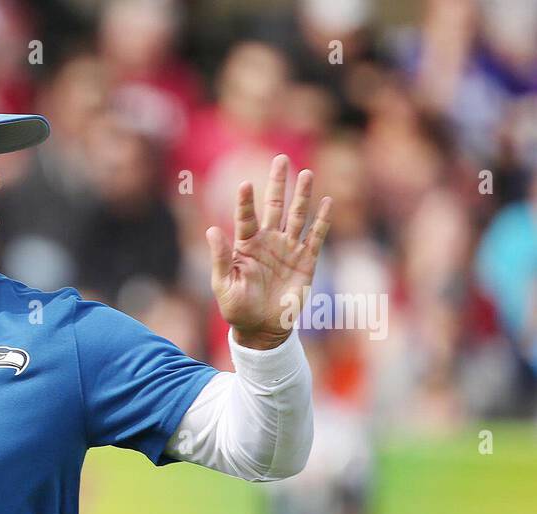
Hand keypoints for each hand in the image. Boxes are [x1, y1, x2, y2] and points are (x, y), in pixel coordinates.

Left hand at [206, 154, 332, 349]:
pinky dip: (321, 221)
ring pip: (296, 216)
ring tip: (305, 173)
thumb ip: (220, 257)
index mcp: (246, 246)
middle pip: (274, 207)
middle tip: (280, 159)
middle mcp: (268, 242)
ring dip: (301, 196)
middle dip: (277, 184)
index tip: (244, 183)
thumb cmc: (237, 308)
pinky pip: (315, 237)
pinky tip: (327, 202)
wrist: (262, 329)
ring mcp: (288, 250)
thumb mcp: (223, 285)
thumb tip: (211, 230)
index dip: (245, 201)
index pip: (245, 217)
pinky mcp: (306, 261)